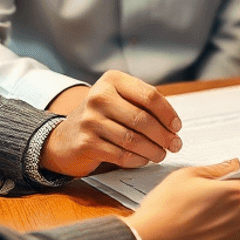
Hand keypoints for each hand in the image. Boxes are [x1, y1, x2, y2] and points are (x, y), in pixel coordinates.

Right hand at [40, 70, 181, 176]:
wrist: (63, 139)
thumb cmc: (100, 119)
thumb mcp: (118, 100)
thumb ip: (142, 104)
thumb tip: (173, 125)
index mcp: (112, 80)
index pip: (149, 95)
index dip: (168, 113)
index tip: (177, 127)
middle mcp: (98, 97)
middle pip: (143, 119)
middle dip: (164, 135)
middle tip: (174, 145)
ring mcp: (90, 120)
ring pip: (133, 139)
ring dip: (153, 150)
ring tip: (161, 154)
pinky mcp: (86, 143)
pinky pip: (121, 155)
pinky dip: (138, 159)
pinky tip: (144, 159)